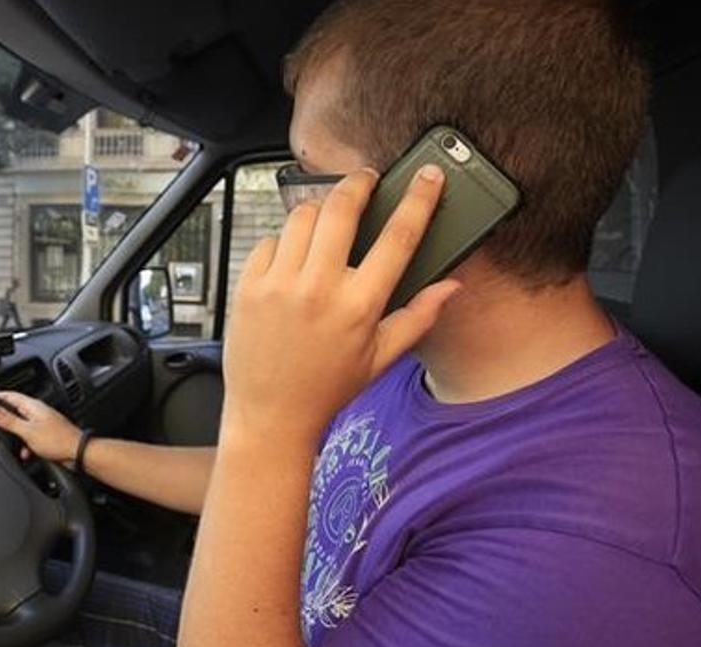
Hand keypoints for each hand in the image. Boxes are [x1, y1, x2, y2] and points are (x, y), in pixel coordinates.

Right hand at [0, 391, 82, 462]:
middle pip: (16, 411)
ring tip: (15, 445)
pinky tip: (27, 453)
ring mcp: (43, 423)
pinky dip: (26, 445)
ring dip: (17, 437)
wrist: (77, 453)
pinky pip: (31, 438)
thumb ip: (9, 420)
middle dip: (6, 421)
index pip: (12, 396)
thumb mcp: (27, 431)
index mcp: (33, 406)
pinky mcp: (47, 435)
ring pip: (23, 427)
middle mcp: (38, 412)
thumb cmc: (58, 441)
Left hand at [221, 165, 459, 442]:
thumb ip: (418, 317)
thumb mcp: (381, 359)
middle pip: (342, 209)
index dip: (418, 200)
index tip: (428, 177)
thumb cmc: (327, 389)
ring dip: (320, 210)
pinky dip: (284, 240)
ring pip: (302, 216)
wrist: (270, 415)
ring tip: (328, 222)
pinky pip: (270, 240)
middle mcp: (318, 289)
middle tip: (366, 180)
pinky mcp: (249, 286)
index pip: (397, 238)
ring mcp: (279, 285)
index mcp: (359, 307)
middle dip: (358, 184)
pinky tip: (293, 258)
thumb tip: (451, 285)